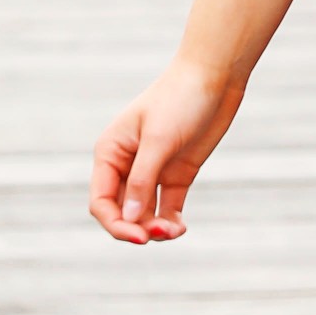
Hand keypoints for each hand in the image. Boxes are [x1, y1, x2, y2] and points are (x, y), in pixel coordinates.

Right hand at [88, 54, 245, 244]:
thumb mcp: (159, 139)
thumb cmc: (180, 99)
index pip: (101, 201)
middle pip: (121, 212)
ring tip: (175, 231)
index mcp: (110, 153)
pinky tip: (181, 228)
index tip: (139, 236)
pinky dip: (171, 222)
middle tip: (163, 232)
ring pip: (144, 214)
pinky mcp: (177, 175)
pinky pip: (167, 208)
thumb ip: (142, 180)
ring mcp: (153, 172)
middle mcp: (126, 166)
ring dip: (156, 228)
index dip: (115, 224)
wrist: (214, 78)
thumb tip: (128, 219)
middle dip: (137, 228)